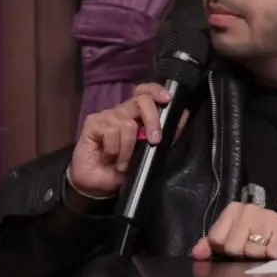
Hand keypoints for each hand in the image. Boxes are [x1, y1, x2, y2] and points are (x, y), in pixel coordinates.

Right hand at [66, 83, 171, 198]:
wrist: (98, 184)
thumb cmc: (124, 169)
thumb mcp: (150, 154)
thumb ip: (166, 135)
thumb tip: (183, 116)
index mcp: (136, 115)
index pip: (145, 92)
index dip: (156, 91)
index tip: (168, 99)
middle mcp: (122, 112)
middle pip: (141, 100)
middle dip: (152, 120)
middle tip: (155, 141)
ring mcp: (107, 116)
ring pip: (127, 123)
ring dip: (128, 148)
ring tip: (122, 162)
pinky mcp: (92, 123)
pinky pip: (111, 131)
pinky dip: (114, 149)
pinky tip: (109, 157)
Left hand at [192, 203, 276, 260]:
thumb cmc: (256, 234)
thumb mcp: (232, 236)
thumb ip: (211, 245)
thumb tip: (197, 253)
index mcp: (233, 210)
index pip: (217, 239)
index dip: (224, 249)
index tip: (235, 247)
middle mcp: (249, 210)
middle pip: (233, 247)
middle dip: (242, 254)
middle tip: (251, 250)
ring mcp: (268, 217)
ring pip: (253, 251)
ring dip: (259, 256)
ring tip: (264, 249)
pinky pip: (272, 252)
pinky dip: (273, 256)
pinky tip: (275, 250)